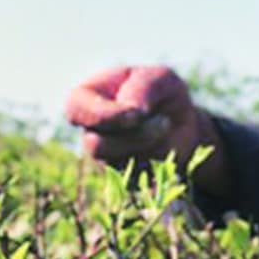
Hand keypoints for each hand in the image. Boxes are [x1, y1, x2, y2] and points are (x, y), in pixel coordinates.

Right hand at [65, 65, 225, 191]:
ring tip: (167, 126)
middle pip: (95, 145)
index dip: (102, 115)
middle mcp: (90, 130)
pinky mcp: (122, 178)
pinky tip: (168, 145)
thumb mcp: (160, 78)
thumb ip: (143, 87)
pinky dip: (159, 163)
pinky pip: (136, 180)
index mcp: (88, 98)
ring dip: (150, 148)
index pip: (76, 109)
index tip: (136, 114)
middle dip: (134, 136)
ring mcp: (104, 157)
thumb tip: (132, 108)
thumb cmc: (164, 93)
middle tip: (163, 122)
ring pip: (117, 165)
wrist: (182, 121)